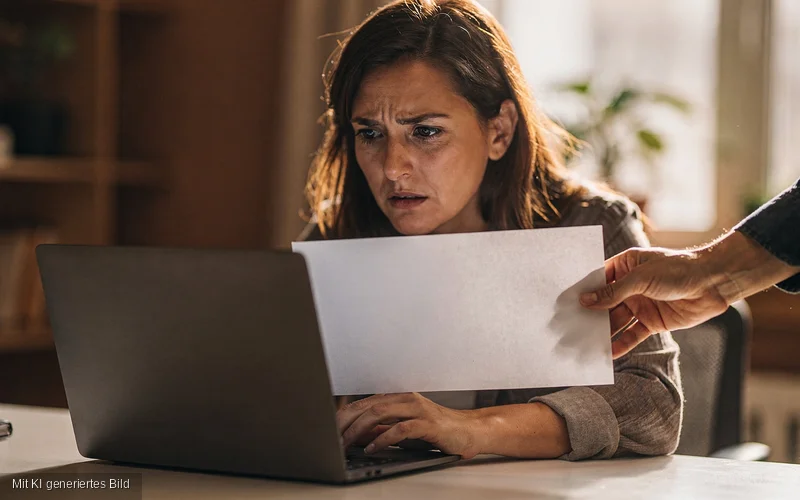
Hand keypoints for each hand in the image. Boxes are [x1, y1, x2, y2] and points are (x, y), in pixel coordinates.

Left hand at [337, 392, 482, 458]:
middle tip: (330, 437)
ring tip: (346, 443)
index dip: (343, 415)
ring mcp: (418, 409)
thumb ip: (383, 429)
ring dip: (359, 429)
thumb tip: (358, 435)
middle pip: (367, 405)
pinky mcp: (428, 423)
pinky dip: (383, 438)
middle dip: (345, 421)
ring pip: (380, 412)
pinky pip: (401, 428)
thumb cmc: (439, 431)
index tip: (327, 429)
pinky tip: (372, 447)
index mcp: (398, 398)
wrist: (471, 432)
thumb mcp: (404, 429)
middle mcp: (406, 399)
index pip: (363, 403)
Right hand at [579, 246, 727, 358]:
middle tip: (567, 328)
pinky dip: (621, 344)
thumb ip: (613, 292)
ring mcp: (640, 304)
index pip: (597, 280)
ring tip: (583, 344)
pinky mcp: (652, 322)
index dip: (582, 291)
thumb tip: (585, 301)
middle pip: (604, 303)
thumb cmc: (678, 269)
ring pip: (615, 321)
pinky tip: (608, 354)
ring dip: (602, 332)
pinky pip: (632, 335)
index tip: (563, 303)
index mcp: (624, 266)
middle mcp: (629, 286)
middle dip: (589, 316)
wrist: (713, 284)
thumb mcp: (641, 278)